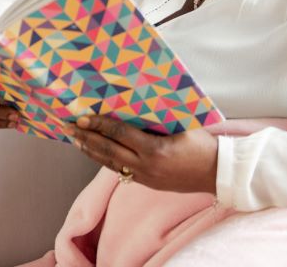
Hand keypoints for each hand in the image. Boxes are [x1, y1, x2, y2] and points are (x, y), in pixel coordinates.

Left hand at [66, 115, 217, 193]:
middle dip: (86, 138)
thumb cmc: (202, 143)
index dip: (98, 125)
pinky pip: (120, 171)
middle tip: (68, 127)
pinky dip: (104, 160)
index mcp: (155, 149)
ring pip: (110, 164)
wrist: (218, 173)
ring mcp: (146, 178)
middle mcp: (146, 166)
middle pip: (108, 151)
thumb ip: (155, 119)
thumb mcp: (179, 126)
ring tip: (75, 139)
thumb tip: (130, 102)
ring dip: (90, 151)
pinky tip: (95, 152)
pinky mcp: (147, 184)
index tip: (82, 117)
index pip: (119, 135)